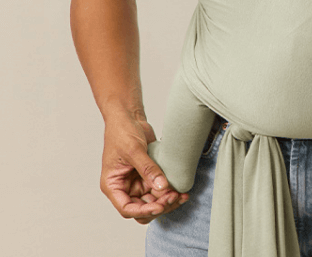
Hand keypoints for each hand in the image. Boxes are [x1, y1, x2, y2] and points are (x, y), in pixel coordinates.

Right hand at [101, 108, 188, 224]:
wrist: (129, 117)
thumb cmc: (122, 132)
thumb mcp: (134, 150)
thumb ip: (147, 169)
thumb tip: (161, 186)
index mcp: (113, 185)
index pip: (127, 208)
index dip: (143, 211)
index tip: (159, 206)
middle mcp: (125, 187)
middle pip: (142, 208)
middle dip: (159, 206)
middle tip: (174, 197)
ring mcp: (137, 182)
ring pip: (153, 201)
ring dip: (167, 200)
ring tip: (181, 195)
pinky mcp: (148, 175)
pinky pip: (159, 188)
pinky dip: (169, 190)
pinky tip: (181, 189)